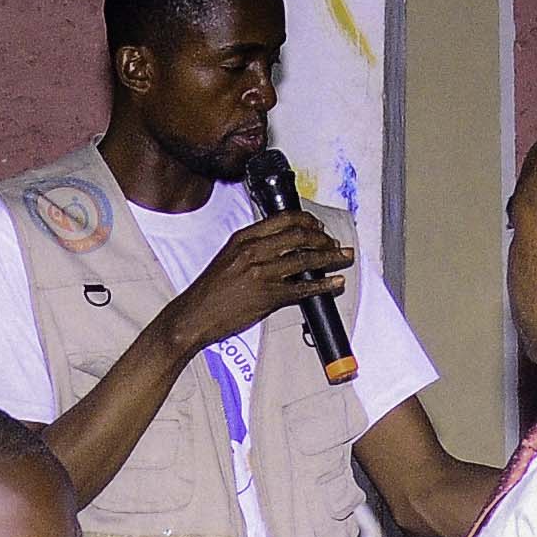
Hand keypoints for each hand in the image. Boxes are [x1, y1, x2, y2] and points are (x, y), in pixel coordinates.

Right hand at [163, 210, 353, 354]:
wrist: (193, 316)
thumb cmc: (209, 291)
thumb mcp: (227, 258)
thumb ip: (252, 248)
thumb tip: (279, 246)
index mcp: (243, 238)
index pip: (283, 219)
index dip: (307, 221)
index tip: (318, 227)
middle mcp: (253, 251)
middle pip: (299, 236)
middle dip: (323, 239)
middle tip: (334, 244)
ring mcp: (262, 273)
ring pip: (305, 259)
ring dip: (330, 258)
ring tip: (344, 257)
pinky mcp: (268, 296)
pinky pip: (303, 288)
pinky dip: (324, 285)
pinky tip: (336, 283)